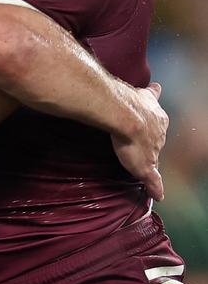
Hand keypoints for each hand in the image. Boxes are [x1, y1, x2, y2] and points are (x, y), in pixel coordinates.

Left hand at [111, 83, 167, 200]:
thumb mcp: (143, 168)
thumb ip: (153, 180)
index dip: (150, 147)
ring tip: (136, 113)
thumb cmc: (133, 142)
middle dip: (147, 129)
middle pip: (154, 126)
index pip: (157, 144)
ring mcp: (149, 105)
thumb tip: (160, 196)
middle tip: (136, 132)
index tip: (143, 150)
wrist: (123, 116)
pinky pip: (150, 92)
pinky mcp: (140, 94)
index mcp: (161, 136)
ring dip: (145, 111)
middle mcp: (159, 119)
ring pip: (151, 109)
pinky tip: (154, 87)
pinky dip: (151, 91)